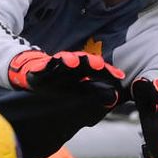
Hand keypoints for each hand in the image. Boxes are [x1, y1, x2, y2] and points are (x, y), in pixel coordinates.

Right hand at [7, 50, 123, 106]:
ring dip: (69, 59)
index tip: (119, 76)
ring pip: (66, 58)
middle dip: (92, 62)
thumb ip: (95, 95)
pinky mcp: (44, 65)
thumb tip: (113, 99)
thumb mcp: (79, 92)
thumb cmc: (61, 85)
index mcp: (83, 70)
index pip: (98, 69)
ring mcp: (58, 63)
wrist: (38, 78)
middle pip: (84, 60)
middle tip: (99, 66)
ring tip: (72, 62)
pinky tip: (51, 63)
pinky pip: (47, 63)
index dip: (109, 72)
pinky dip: (49, 63)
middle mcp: (73, 64)